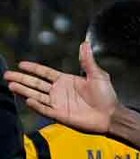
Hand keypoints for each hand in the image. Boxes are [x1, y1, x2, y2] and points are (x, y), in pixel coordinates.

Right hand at [4, 41, 120, 133]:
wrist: (111, 115)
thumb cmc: (106, 96)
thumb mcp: (97, 75)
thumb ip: (88, 61)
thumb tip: (85, 43)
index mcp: (66, 81)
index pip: (45, 73)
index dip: (33, 68)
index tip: (21, 64)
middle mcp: (59, 91)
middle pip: (36, 84)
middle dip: (22, 79)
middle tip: (7, 75)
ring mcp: (58, 103)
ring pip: (36, 96)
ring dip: (24, 91)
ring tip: (11, 85)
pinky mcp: (60, 115)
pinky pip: (45, 109)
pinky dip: (36, 105)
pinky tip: (27, 99)